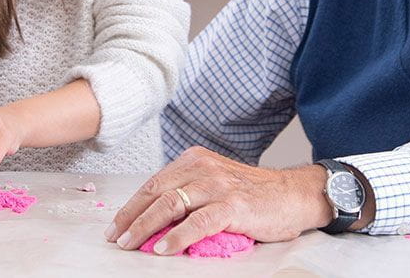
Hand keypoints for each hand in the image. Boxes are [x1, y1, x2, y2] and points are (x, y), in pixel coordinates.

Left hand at [106, 146, 330, 254]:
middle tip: (115, 237)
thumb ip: (189, 195)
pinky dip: (177, 237)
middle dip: (131, 216)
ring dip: (146, 226)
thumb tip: (156, 222)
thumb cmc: (254, 194)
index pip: (154, 183)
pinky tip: (164, 248)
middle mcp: (202, 167)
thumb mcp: (215, 184)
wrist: (294, 195)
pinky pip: (198, 222)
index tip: (116, 225)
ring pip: (171, 204)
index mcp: (194, 160)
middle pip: (156, 191)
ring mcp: (217, 185)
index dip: (132, 205)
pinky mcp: (233, 204)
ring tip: (131, 244)